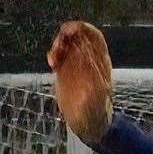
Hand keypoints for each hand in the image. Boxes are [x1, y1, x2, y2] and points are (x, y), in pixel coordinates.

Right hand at [47, 21, 113, 144]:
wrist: (88, 124)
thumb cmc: (95, 114)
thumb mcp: (96, 102)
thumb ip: (93, 88)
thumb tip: (89, 71)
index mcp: (101, 63)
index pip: (93, 36)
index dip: (82, 29)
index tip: (68, 31)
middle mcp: (89, 60)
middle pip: (78, 36)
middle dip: (66, 35)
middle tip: (58, 46)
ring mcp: (78, 64)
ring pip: (68, 44)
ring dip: (58, 44)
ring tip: (53, 59)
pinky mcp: (67, 71)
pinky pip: (60, 54)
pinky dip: (54, 53)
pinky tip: (51, 63)